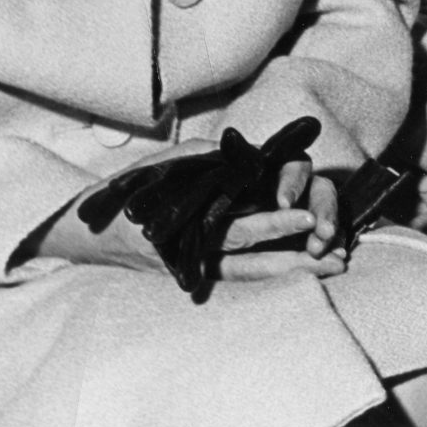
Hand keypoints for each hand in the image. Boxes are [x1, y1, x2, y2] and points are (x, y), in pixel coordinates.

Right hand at [35, 154, 342, 281]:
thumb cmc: (131, 194)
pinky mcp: (200, 269)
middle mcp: (198, 249)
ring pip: (252, 272)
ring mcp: (199, 264)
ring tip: (334, 266)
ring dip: (293, 269)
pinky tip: (308, 270)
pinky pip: (241, 274)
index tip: (306, 218)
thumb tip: (240, 152)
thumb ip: (203, 158)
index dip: (274, 223)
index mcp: (189, 225)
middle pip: (254, 256)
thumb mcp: (164, 166)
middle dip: (296, 256)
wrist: (91, 234)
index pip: (238, 227)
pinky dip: (273, 272)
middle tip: (335, 252)